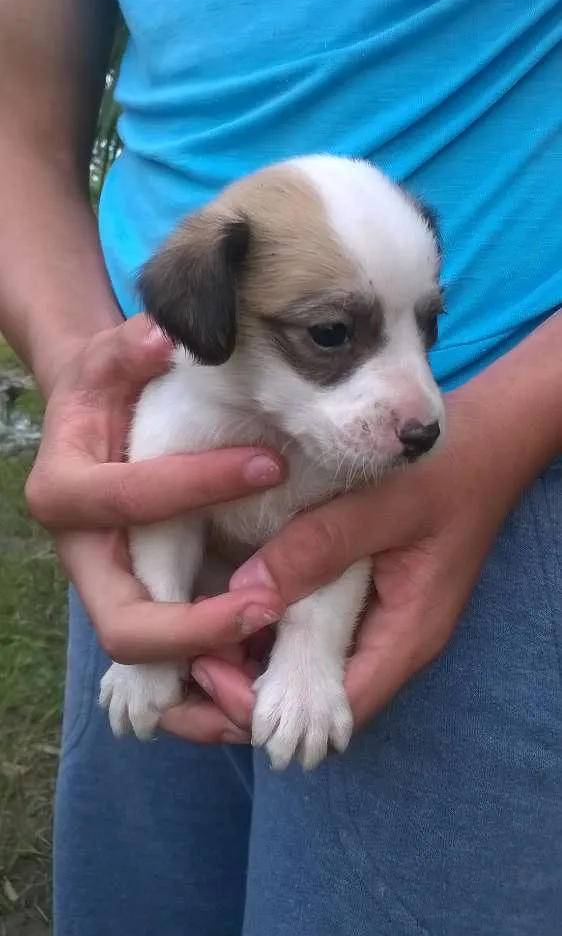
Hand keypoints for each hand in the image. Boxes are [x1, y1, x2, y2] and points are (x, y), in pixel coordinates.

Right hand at [26, 314, 285, 742]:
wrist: (98, 427)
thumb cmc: (111, 391)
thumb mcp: (113, 359)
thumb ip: (130, 348)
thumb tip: (162, 338)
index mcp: (63, 491)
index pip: (127, 501)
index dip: (197, 484)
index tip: (271, 463)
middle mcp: (80, 553)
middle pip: (122, 623)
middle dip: (195, 625)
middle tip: (268, 606)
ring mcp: (108, 586)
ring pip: (145, 655)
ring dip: (208, 660)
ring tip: (274, 642)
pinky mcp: (139, 600)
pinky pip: (170, 653)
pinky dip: (212, 663)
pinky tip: (265, 655)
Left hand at [220, 346, 559, 735]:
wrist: (489, 445)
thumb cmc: (448, 471)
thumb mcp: (385, 503)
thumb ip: (321, 545)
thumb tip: (249, 591)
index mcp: (405, 636)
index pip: (332, 711)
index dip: (266, 709)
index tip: (209, 669)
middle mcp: (391, 642)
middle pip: (316, 703)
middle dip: (251, 695)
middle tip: (189, 663)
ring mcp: (379, 622)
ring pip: (311, 671)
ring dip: (258, 665)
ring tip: (199, 640)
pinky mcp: (367, 599)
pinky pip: (315, 634)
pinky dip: (273, 633)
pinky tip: (232, 608)